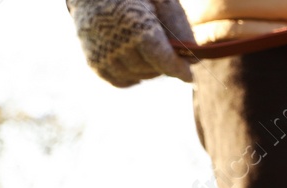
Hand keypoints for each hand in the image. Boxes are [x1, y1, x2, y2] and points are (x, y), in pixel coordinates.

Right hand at [67, 0, 196, 87]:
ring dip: (149, 69)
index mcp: (133, 23)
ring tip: (150, 54)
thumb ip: (177, 24)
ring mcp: (102, 53)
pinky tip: (137, 63)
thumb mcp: (160, 0)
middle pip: (152, 68)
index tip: (188, 76)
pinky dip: (133, 76)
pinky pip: (121, 80)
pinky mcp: (95, 62)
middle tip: (167, 54)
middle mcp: (115, 41)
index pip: (161, 57)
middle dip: (164, 64)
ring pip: (138, 76)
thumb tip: (191, 59)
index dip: (177, 69)